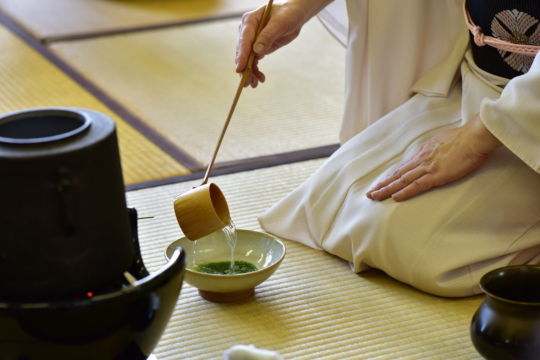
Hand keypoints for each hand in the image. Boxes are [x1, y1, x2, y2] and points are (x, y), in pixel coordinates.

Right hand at [236, 0, 329, 87]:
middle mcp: (247, 30)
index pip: (244, 39)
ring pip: (246, 59)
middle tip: (247, 83)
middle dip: (244, 68)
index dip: (242, 55)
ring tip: (255, 84)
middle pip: (242, 51)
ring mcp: (251, 39)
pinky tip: (260, 78)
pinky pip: (253, 60)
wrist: (294, 15)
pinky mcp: (257, 47)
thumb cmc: (288, 13)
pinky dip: (255, 70)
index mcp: (250, 21)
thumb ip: (268, 35)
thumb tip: (256, 51)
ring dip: (249, 72)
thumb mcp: (281, 22)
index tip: (240, 68)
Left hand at [365, 113, 502, 201]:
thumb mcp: (444, 142)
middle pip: (397, 174)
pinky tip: (395, 197)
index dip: (390, 176)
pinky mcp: (436, 175)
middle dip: (382, 184)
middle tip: (370, 193)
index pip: (403, 167)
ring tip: (375, 197)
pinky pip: (417, 186)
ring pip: (402, 180)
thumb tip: (434, 153)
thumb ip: (436, 149)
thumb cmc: (465, 138)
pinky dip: (404, 192)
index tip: (381, 183)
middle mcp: (421, 159)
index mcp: (423, 152)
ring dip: (387, 189)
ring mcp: (427, 167)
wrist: (474, 137)